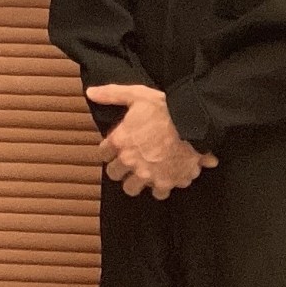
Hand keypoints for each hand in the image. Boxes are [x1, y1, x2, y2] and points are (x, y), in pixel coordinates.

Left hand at [86, 83, 216, 199]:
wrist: (194, 122)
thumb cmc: (165, 108)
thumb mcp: (137, 94)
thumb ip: (111, 94)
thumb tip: (91, 92)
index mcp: (121, 141)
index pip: (103, 154)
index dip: (108, 150)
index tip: (116, 147)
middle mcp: (130, 161)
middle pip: (114, 174)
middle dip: (120, 168)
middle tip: (129, 161)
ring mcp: (148, 174)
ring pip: (132, 189)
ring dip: (137, 182)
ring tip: (145, 172)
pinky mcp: (167, 182)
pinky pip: (159, 193)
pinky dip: (162, 187)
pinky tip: (165, 177)